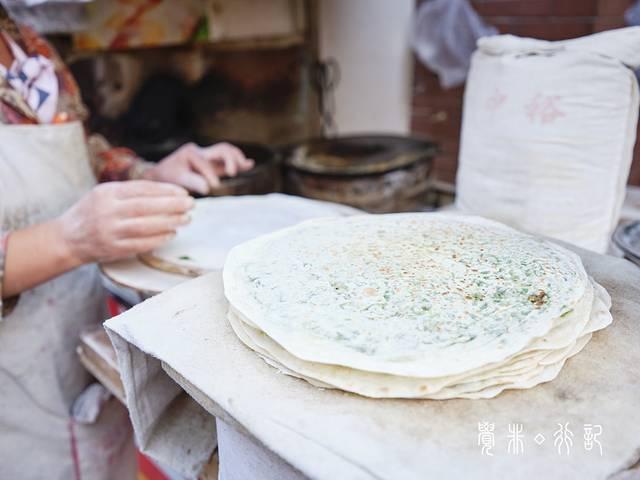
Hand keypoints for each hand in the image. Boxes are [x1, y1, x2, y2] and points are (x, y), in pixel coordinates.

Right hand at [56, 181, 192, 263]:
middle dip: (172, 205)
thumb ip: (130, 192)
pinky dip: (159, 239)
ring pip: (145, 226)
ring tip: (186, 219)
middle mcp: (107, 211)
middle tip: (191, 205)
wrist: (67, 239)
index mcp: (106, 193)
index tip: (183, 193)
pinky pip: (140, 244)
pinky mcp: (112, 249)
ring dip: (169, 222)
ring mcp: (109, 232)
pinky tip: (172, 234)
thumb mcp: (105, 194)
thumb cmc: (92, 212)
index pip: (141, 189)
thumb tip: (167, 192)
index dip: (165, 191)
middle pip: (146, 207)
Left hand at [143, 142, 253, 194]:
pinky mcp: (211, 163)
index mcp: (190, 153)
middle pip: (221, 149)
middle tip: (232, 172)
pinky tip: (249, 164)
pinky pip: (226, 159)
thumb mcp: (176, 179)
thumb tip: (208, 188)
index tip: (212, 187)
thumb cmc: (166, 177)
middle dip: (229, 159)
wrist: (159, 173)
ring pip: (226, 151)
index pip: (205, 163)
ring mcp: (207, 156)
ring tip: (246, 165)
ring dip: (236, 158)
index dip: (209, 175)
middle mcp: (201, 151)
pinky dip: (238, 161)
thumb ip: (192, 182)